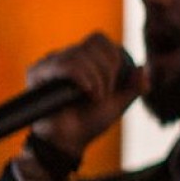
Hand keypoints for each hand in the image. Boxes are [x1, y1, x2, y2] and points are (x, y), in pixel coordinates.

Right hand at [25, 33, 146, 159]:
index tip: (115, 82)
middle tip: (104, 94)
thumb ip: (134, 86)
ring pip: (80, 53)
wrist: (69, 141)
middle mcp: (65, 57)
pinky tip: (87, 91)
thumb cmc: (91, 121)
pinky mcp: (37, 73)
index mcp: (83, 59)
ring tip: (95, 97)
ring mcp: (50, 63)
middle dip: (108, 69)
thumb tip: (143, 67)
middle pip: (92, 42)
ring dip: (96, 78)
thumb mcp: (119, 102)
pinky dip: (83, 77)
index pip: (99, 39)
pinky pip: (65, 64)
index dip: (113, 56)